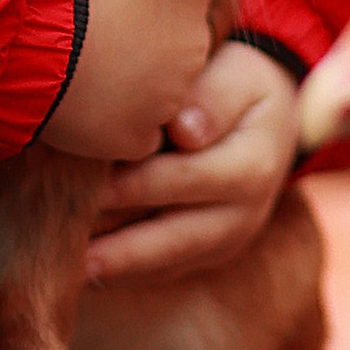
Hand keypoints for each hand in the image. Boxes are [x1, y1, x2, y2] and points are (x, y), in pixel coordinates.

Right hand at [37, 0, 214, 160]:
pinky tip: (84, 109)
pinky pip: (138, 136)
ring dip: (135, 90)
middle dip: (154, 49)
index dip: (159, 0)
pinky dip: (116, 128)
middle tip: (104, 42)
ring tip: (85, 74)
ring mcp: (171, 95)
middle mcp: (195, 43)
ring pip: (162, 97)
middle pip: (183, 49)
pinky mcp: (140, 136)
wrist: (31, 32)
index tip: (129, 2)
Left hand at [80, 40, 300, 285]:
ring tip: (76, 273)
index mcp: (252, 167)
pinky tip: (93, 272)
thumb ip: (212, 98)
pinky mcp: (211, 251)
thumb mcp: (237, 76)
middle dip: (125, 249)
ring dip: (123, 269)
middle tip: (76, 255)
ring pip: (171, 262)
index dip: (137, 185)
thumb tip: (184, 130)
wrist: (273, 116)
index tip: (93, 190)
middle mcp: (245, 214)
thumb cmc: (242, 85)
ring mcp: (229, 239)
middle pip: (178, 237)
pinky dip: (132, 272)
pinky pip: (170, 270)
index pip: (185, 177)